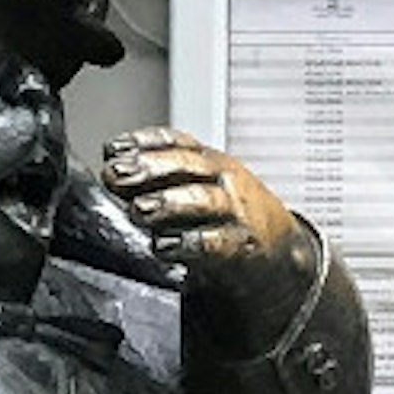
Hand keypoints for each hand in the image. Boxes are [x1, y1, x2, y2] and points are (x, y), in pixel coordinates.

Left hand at [96, 129, 318, 293]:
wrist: (281, 252)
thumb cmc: (231, 218)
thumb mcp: (202, 187)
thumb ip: (161, 182)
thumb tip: (115, 177)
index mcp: (211, 161)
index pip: (177, 142)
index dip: (143, 142)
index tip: (113, 149)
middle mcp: (225, 180)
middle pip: (188, 165)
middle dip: (148, 168)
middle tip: (116, 175)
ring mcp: (236, 212)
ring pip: (202, 200)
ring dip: (167, 203)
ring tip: (139, 209)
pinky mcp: (242, 247)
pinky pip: (216, 243)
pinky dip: (188, 244)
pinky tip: (164, 246)